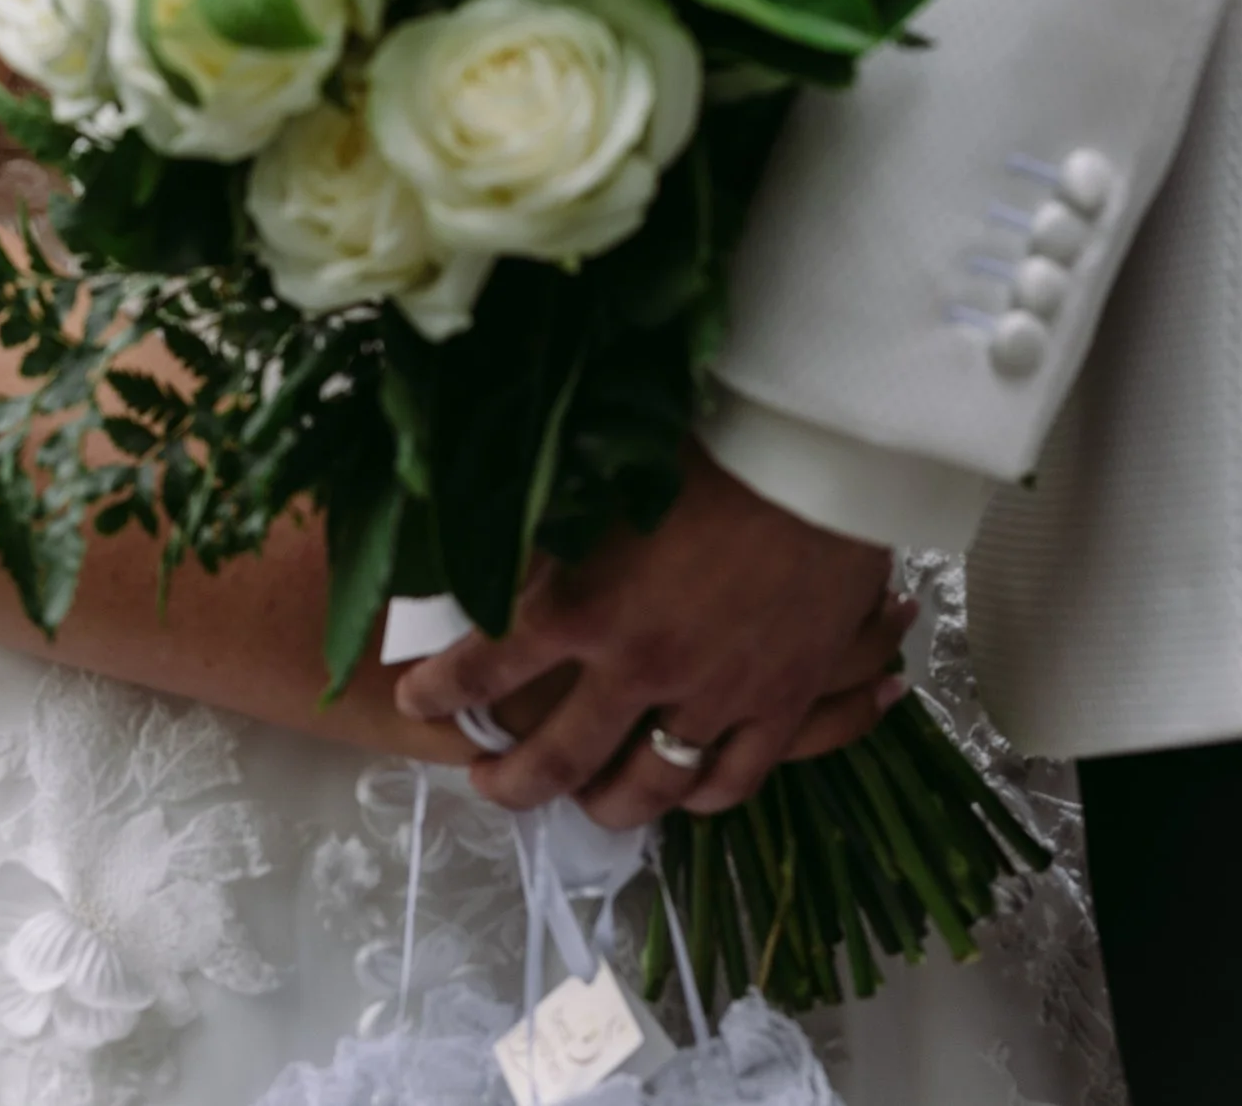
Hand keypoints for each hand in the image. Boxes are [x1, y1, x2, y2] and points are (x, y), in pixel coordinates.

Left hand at [393, 442, 899, 825]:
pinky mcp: (780, 703)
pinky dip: (697, 797)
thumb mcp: (613, 470)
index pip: (486, 667)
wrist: (824, 452)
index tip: (417, 698)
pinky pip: (730, 781)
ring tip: (581, 801)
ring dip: (600, 804)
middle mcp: (639, 667)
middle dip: (509, 782)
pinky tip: (682, 793)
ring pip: (645, 788)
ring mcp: (714, 697)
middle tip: (485, 782)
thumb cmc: (713, 436)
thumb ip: (558, 520)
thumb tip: (499, 529)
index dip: (442, 689)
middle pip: (557, 760)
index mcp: (586, 605)